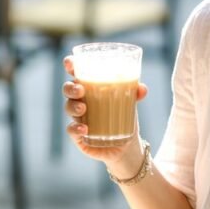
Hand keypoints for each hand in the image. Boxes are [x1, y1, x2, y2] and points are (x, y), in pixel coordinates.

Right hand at [63, 55, 148, 169]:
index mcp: (90, 88)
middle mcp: (81, 100)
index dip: (70, 65)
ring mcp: (78, 118)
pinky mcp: (78, 135)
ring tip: (83, 108)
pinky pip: (71, 130)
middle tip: (81, 90)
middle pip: (68, 89)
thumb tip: (142, 89)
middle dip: (71, 88)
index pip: (76, 73)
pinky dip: (75, 128)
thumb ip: (135, 94)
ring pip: (68, 107)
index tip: (69, 62)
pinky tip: (84, 129)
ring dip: (73, 106)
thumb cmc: (125, 117)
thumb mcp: (131, 104)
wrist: (126, 146)